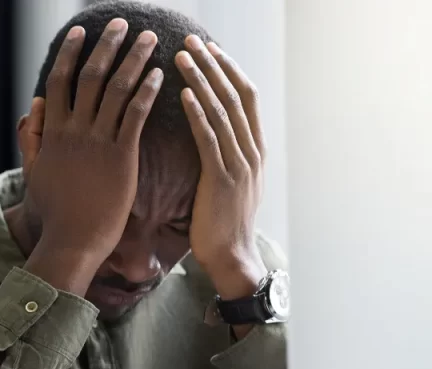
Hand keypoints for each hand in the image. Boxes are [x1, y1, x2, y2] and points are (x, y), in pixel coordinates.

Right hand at [22, 20, 161, 262]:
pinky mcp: (122, 156)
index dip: (69, 53)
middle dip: (107, 45)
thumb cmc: (56, 210)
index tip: (80, 32)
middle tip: (122, 23)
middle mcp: (75, 131)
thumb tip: (33, 105)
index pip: (59, 82)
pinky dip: (148, 91)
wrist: (73, 240)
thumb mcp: (33, 171)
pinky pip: (136, 115)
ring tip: (149, 38)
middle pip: (91, 76)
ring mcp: (98, 142)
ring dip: (134, 59)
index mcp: (53, 132)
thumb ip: (32, 136)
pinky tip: (160, 74)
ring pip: (117, 89)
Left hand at [177, 36, 267, 300]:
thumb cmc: (222, 225)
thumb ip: (225, 158)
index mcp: (254, 150)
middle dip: (213, 65)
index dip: (228, 70)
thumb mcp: (230, 185)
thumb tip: (212, 136)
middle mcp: (252, 152)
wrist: (232, 259)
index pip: (244, 98)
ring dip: (201, 81)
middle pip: (235, 96)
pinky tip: (183, 94)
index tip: (209, 49)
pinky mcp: (222, 180)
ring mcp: (240, 165)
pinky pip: (210, 139)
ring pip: (222, 111)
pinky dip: (197, 113)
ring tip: (182, 57)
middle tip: (192, 41)